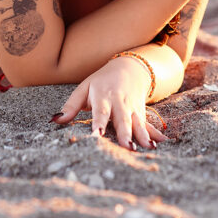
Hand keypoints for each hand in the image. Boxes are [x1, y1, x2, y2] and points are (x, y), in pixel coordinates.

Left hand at [51, 57, 168, 150]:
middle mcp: (119, 102)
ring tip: (147, 148)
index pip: (101, 112)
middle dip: (125, 134)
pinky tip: (162, 143)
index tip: (98, 135)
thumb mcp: (84, 88)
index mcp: (103, 97)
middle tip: (127, 148)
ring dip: (142, 136)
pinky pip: (148, 124)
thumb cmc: (101, 82)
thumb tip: (55, 120)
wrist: (129, 68)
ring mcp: (132, 108)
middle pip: (122, 119)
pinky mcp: (141, 113)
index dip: (100, 123)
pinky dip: (155, 134)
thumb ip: (71, 106)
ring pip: (138, 123)